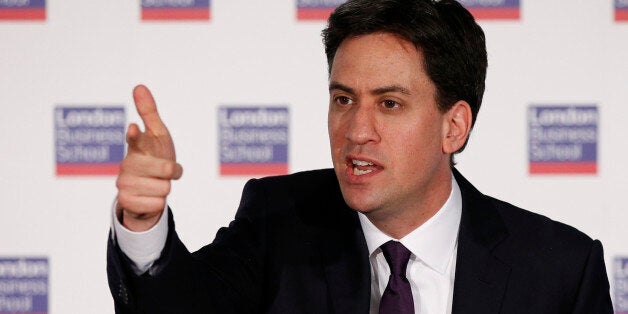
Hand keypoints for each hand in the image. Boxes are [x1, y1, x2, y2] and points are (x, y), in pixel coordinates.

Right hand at [115, 85, 182, 231]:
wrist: (144, 188)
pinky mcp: (126, 201)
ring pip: (164, 188)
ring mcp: (124, 183)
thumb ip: (149, 112)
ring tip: (154, 183)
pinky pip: (157, 203)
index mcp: (136, 146)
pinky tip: (148, 197)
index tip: (134, 128)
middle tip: (164, 170)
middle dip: (171, 171)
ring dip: (164, 188)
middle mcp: (127, 164)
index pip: (136, 139)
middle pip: (166, 169)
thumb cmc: (153, 155)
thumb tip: (139, 86)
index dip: (136, 135)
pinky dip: (158, 202)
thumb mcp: (156, 135)